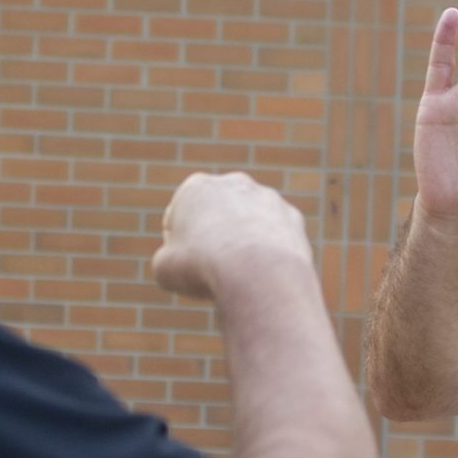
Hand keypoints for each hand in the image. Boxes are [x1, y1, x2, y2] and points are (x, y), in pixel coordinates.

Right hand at [152, 172, 310, 299]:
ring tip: (240, 274)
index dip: (177, 244)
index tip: (184, 265)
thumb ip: (169, 259)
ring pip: (249, 223)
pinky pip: (275, 237)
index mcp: (196, 187)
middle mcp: (234, 183)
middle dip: (214, 236)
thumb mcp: (165, 269)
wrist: (257, 274)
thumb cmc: (202, 268)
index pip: (179, 215)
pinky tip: (265, 273)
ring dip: (244, 242)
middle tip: (212, 268)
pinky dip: (270, 252)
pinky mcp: (293, 217)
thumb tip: (177, 262)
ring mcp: (267, 198)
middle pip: (216, 214)